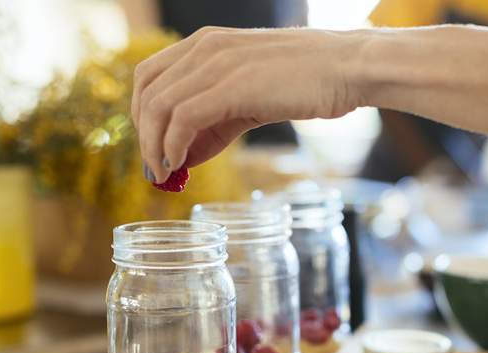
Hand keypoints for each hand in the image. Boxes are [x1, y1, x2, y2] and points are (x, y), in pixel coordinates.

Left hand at [132, 26, 364, 182]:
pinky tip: (181, 165)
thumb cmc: (306, 82)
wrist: (346, 68)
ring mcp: (216, 64)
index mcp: (205, 43)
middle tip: (154, 168)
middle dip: (143, 134)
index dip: (141, 115)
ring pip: (159, 107)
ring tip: (165, 174)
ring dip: (154, 146)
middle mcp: (204, 47)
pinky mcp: (232, 87)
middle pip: (146, 91)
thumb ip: (215, 122)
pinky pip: (183, 119)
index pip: (149, 77)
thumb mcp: (250, 98)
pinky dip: (172, 146)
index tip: (152, 148)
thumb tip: (183, 156)